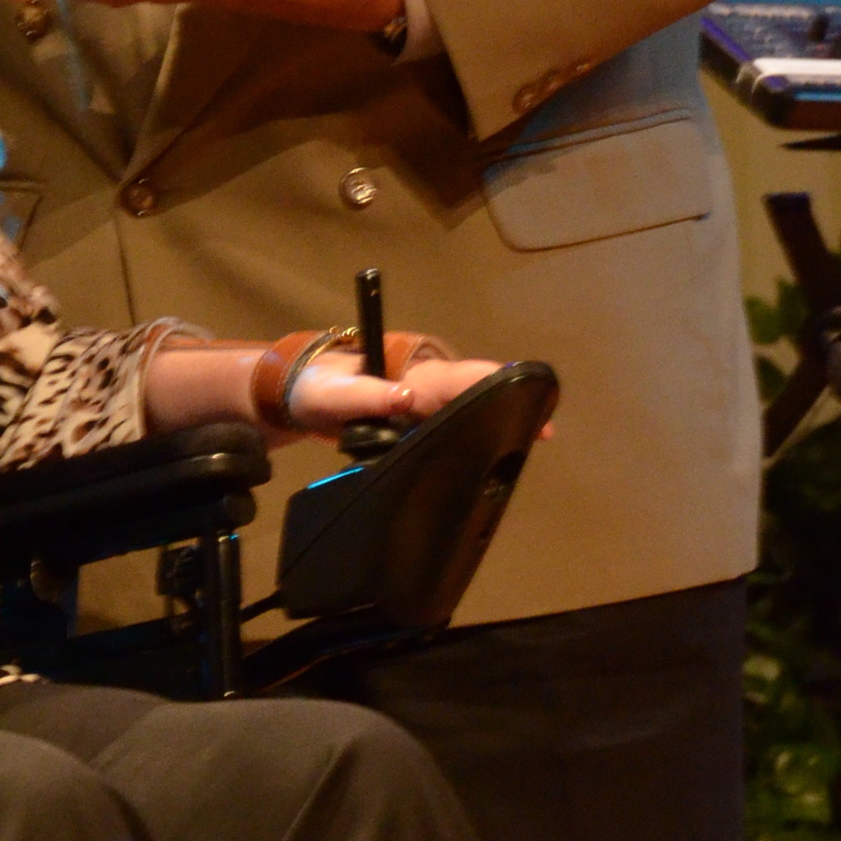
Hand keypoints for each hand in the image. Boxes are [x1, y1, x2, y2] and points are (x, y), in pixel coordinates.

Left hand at [285, 352, 531, 436]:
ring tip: (519, 452)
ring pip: (466, 415)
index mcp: (415, 377)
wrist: (300, 399)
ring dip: (492, 427)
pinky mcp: (415, 429)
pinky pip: (447, 433)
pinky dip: (466, 442)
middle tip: (541, 436)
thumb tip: (407, 398)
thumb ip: (368, 395)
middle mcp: (427, 390)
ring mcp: (423, 410)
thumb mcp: (336, 394)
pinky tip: (481, 464)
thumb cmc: (318, 390)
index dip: (502, 383)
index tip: (534, 400)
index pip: (467, 375)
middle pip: (477, 396)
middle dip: (509, 410)